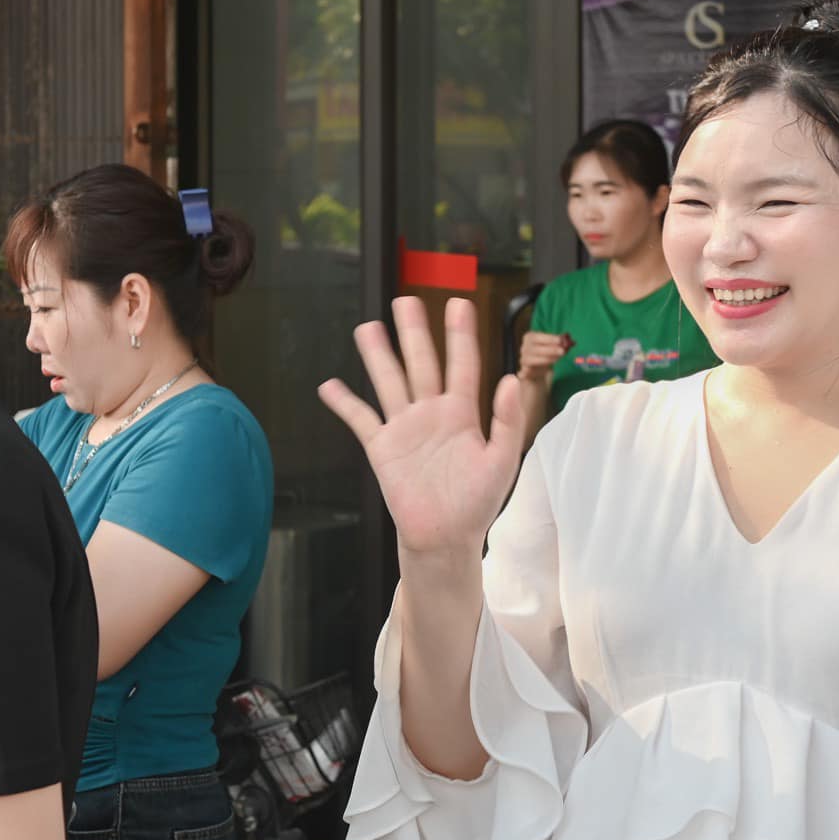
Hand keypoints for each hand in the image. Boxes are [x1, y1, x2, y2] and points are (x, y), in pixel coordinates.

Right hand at [319, 296, 524, 560]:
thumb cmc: (477, 504)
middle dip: (414, 332)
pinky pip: (361, 419)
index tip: (458, 303)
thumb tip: (509, 381)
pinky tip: (329, 385)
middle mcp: (432, 413)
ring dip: (377, 355)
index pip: (463, 364)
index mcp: (462, 413)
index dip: (461, 334)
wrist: (445, 538)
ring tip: (367, 327)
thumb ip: (506, 421)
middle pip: (421, 363)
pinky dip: (344, 403)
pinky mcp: (382, 448)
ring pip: (389, 382)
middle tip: (405, 301)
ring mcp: (405, 428)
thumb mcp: (501, 461)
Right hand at [517, 329, 569, 382]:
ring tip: (558, 359)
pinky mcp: (524, 372)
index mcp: (529, 338)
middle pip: (534, 348)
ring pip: (530, 360)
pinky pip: (529, 371)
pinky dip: (538, 370)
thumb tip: (571, 342)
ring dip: (546, 359)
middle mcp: (524, 348)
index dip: (548, 338)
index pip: (536, 336)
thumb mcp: (555, 348)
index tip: (560, 340)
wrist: (539, 373)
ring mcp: (523, 360)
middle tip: (562, 351)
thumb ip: (561, 344)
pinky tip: (548, 370)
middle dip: (550, 349)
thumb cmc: (547, 355)